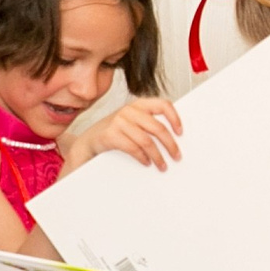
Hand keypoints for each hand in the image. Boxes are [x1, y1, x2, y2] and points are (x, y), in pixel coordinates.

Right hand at [65, 100, 182, 171]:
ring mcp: (118, 122)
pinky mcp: (110, 135)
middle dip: (170, 144)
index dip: (175, 118)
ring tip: (162, 165)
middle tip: (176, 156)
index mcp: (138, 105)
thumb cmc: (113, 133)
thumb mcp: (131, 122)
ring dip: (158, 156)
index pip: (162, 105)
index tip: (181, 132)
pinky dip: (143, 158)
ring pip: (147, 141)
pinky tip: (147, 162)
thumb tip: (173, 138)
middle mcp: (129, 110)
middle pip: (158, 127)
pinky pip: (133, 148)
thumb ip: (148, 123)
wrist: (88, 142)